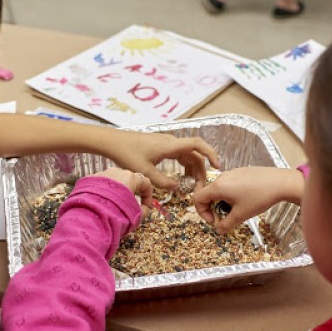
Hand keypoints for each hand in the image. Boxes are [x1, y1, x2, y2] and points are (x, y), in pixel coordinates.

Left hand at [91, 167, 152, 221]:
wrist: (92, 214)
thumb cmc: (117, 213)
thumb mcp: (136, 215)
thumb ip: (144, 210)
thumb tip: (144, 209)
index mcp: (131, 178)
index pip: (145, 183)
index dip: (147, 195)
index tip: (145, 206)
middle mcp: (118, 172)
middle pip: (129, 179)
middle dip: (131, 191)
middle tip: (130, 204)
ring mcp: (104, 173)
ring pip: (115, 180)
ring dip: (118, 190)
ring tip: (115, 203)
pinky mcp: (91, 178)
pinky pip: (102, 182)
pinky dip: (105, 190)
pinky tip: (103, 201)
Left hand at [105, 131, 219, 190]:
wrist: (114, 142)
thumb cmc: (127, 154)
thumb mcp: (145, 172)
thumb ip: (162, 182)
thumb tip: (177, 188)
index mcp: (170, 146)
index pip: (197, 145)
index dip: (210, 153)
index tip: (218, 166)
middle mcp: (172, 142)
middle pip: (195, 154)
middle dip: (201, 170)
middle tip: (200, 187)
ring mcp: (167, 143)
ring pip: (188, 155)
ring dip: (193, 168)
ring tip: (193, 184)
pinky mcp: (163, 146)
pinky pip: (180, 155)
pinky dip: (185, 165)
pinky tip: (183, 176)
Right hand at [193, 167, 304, 233]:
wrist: (280, 182)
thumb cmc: (259, 197)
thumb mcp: (241, 215)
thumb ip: (226, 224)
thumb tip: (218, 230)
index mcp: (218, 187)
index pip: (197, 198)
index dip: (201, 212)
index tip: (214, 220)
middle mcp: (222, 177)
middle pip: (207, 193)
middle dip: (212, 208)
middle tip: (225, 217)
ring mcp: (231, 173)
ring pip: (219, 189)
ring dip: (221, 201)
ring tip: (236, 209)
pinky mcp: (241, 171)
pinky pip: (228, 184)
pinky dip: (230, 194)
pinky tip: (245, 199)